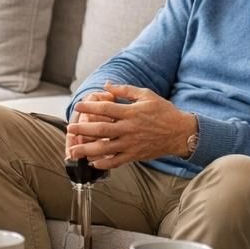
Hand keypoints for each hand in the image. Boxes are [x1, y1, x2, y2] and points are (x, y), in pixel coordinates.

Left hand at [66, 82, 195, 169]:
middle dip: (83, 129)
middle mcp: (130, 129)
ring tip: (73, 150)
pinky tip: (92, 163)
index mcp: (131, 113)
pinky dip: (103, 164)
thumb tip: (107, 84)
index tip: (78, 105)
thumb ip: (125, 90)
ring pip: (106, 148)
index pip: (106, 109)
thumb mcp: (146, 95)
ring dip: (87, 150)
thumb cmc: (163, 111)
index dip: (90, 107)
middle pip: (102, 130)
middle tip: (69, 128)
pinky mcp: (135, 155)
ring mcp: (132, 144)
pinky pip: (117, 162)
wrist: (180, 133)